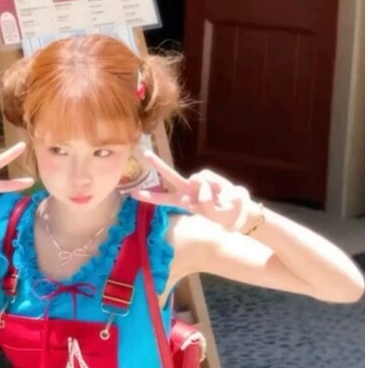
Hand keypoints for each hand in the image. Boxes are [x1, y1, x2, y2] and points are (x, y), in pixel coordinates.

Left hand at [131, 151, 251, 230]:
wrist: (235, 208)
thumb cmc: (218, 213)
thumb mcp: (207, 213)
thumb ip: (201, 201)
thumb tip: (197, 183)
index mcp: (181, 201)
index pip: (161, 199)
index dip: (148, 196)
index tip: (132, 193)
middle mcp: (186, 189)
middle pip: (170, 175)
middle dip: (158, 164)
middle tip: (145, 154)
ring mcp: (196, 182)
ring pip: (195, 178)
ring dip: (205, 192)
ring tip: (215, 201)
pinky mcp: (207, 176)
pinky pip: (207, 180)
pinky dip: (213, 187)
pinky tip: (219, 193)